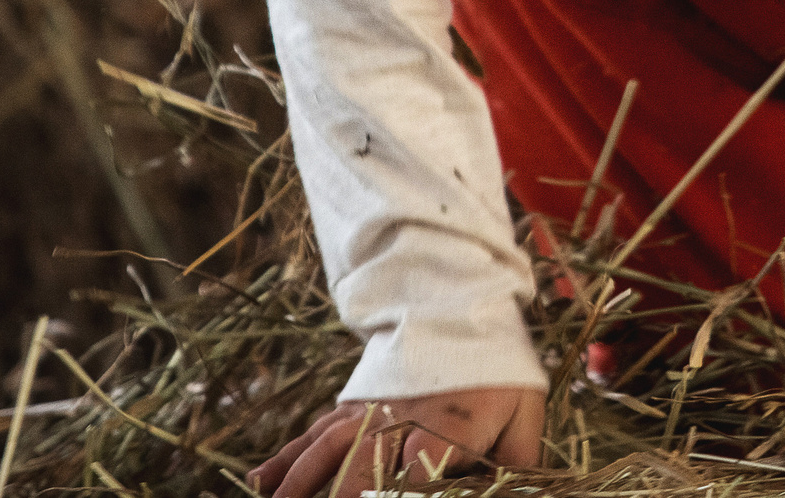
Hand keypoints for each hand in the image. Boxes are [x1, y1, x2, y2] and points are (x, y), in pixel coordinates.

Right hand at [252, 387, 543, 497]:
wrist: (464, 305)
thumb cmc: (499, 370)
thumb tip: (523, 495)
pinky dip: (286, 456)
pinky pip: (314, 433)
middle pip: (363, 470)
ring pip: (327, 453)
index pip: (420, 472)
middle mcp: (401, 419)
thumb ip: (518, 464)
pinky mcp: (352, 406)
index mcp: (449, 425)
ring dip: (302, 483)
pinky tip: (260, 480)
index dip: (402, 493)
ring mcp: (369, 411)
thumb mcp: (524, 414)